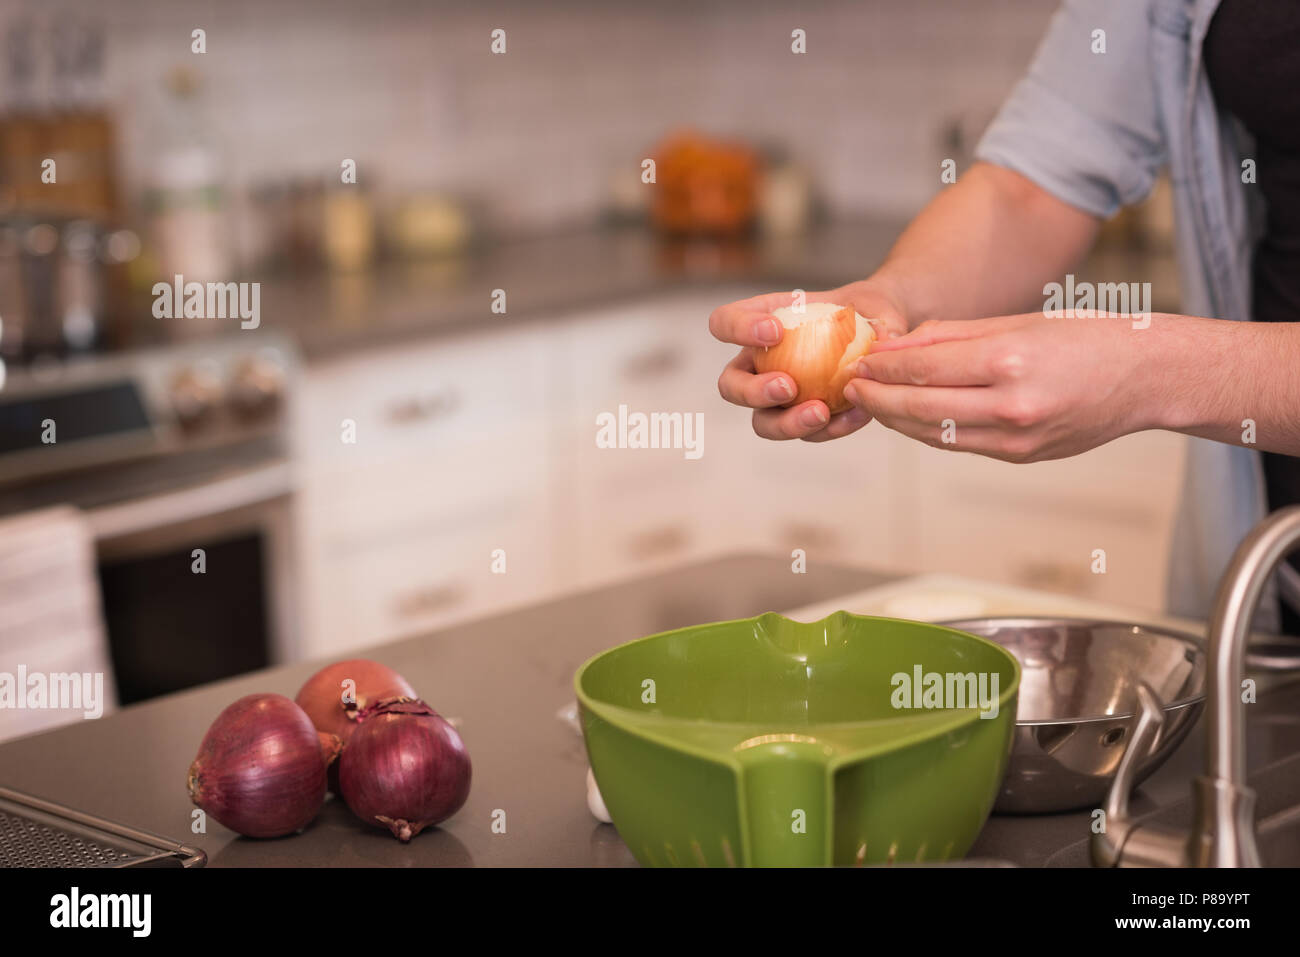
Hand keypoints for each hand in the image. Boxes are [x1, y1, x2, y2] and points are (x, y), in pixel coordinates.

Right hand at [711, 281, 908, 441]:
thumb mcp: (873, 304)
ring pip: (762, 422)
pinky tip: (857, 414)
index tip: (775, 331)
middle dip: (753, 391)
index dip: (738, 330)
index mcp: (761, 324)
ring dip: (786, 422)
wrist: (883, 338)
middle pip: (730, 386)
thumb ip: (877, 318)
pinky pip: (807, 433)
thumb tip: (884, 340)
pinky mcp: (804, 420)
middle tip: (788, 385)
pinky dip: (830, 428)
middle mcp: (759, 364)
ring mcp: (778, 398)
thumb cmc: (866, 312)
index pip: (724, 323)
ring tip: (820, 412)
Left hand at [842, 313, 1156, 461]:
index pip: (924, 368)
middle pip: (920, 408)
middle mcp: (1012, 404)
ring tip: (873, 402)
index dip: (883, 368)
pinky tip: (912, 417)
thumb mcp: (1018, 321)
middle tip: (851, 387)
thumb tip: (894, 348)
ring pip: (935, 434)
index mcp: (1010, 361)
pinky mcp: (1022, 455)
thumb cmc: (1086, 337)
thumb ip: (951, 336)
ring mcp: (1018, 437)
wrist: (1147, 377)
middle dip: (878, 399)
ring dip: (897, 420)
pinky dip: (930, 431)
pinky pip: (961, 444)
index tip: (858, 362)